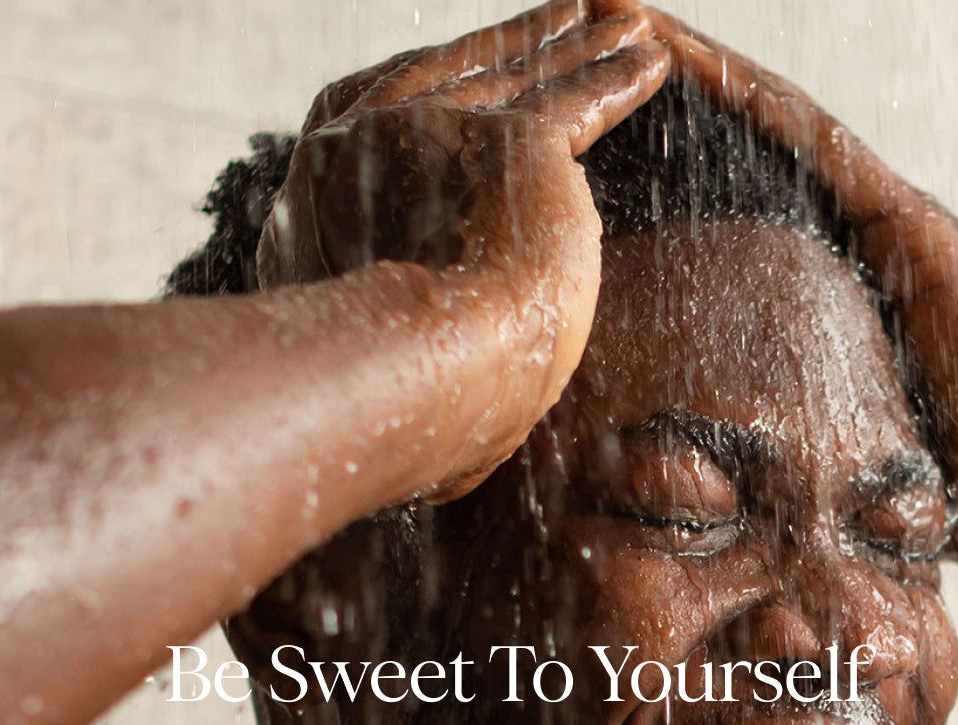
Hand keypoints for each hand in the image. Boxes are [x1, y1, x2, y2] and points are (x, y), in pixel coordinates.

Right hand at [258, 1, 668, 500]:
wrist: (410, 392)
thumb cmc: (378, 418)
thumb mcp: (355, 387)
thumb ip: (380, 363)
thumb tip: (419, 450)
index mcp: (309, 211)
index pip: (378, 127)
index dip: (434, 97)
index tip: (465, 85)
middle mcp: (352, 155)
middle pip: (449, 84)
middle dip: (510, 50)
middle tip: (558, 19)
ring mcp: (426, 139)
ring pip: (514, 83)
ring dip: (572, 48)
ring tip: (620, 24)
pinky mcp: (509, 147)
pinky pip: (573, 101)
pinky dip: (615, 79)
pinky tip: (648, 56)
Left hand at [640, 5, 957, 576]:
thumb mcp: (842, 462)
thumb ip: (785, 447)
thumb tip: (711, 489)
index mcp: (838, 281)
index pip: (739, 197)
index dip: (673, 150)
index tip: (601, 117)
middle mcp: (862, 236)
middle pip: (749, 145)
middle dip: (673, 85)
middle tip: (591, 24)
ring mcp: (891, 221)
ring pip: (773, 127)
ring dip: (696, 68)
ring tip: (619, 12)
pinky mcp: (912, 226)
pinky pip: (813, 148)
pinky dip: (747, 100)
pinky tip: (682, 56)